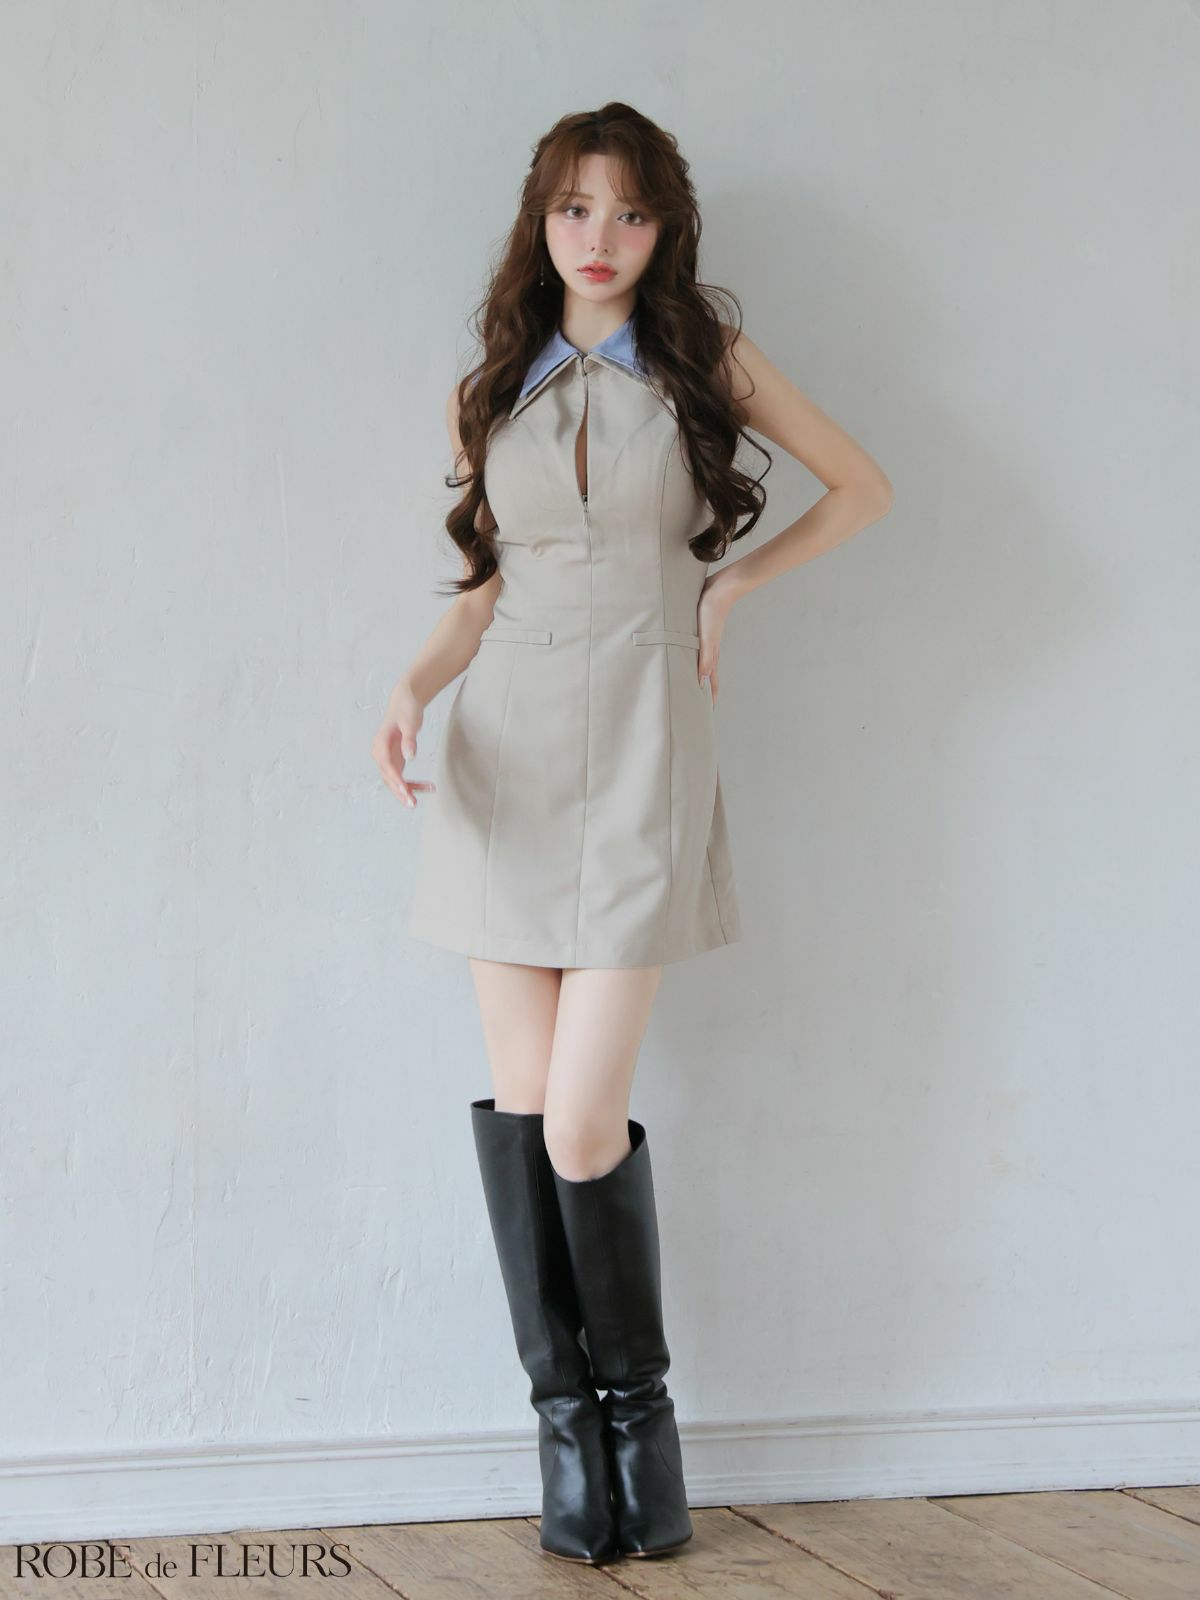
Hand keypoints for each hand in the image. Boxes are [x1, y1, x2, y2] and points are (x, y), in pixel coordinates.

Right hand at [372, 681, 436, 808]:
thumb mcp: (409, 722)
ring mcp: (387, 758)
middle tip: (412, 803)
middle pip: (387, 777)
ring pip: (394, 780)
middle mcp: (380, 753)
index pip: (386, 765)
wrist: (404, 702)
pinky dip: (413, 784)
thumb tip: (410, 757)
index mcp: (380, 743)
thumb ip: (409, 740)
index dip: (395, 779)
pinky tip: (427, 786)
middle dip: (399, 791)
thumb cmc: (406, 710)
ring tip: (419, 800)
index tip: (405, 790)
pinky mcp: (396, 760)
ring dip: (406, 791)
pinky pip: (402, 777)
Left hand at [696, 567, 741, 706]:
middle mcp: (709, 651)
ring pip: (701, 664)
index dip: (709, 699)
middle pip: (706, 677)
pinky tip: (687, 657)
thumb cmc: (712, 611)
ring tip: (689, 685)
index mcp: (711, 655)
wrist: (721, 588)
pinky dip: (693, 659)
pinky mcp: (701, 630)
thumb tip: (702, 681)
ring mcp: (706, 641)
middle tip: (694, 705)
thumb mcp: (706, 637)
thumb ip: (704, 659)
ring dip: (697, 676)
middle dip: (702, 692)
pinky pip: (697, 650)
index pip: (710, 683)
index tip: (705, 715)